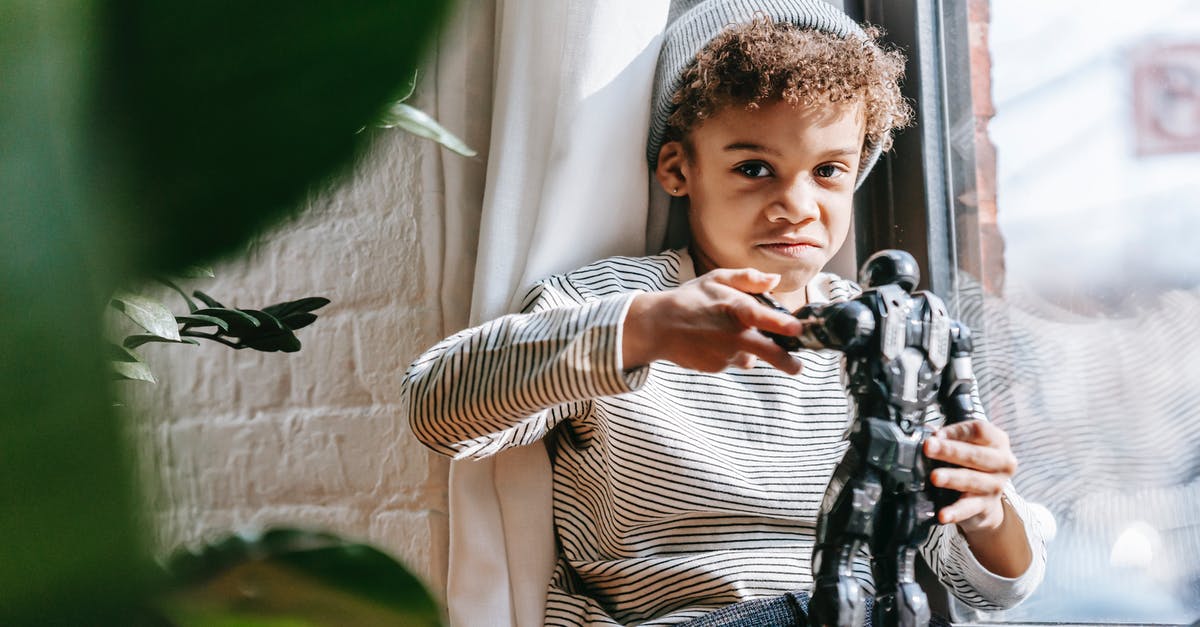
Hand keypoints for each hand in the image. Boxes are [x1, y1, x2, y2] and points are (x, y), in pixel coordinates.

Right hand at [622, 268, 805, 373]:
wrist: (657, 326)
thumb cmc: (690, 299)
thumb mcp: (717, 279)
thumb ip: (748, 278)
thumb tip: (775, 280)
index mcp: (734, 309)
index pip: (763, 318)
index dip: (782, 324)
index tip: (797, 329)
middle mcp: (731, 335)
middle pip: (768, 353)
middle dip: (787, 362)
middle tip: (797, 367)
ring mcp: (724, 354)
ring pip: (750, 356)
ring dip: (749, 349)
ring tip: (728, 333)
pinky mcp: (716, 367)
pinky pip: (733, 362)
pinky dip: (730, 354)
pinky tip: (714, 342)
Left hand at [924, 420, 1018, 533]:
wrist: (985, 500)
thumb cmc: (972, 465)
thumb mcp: (966, 447)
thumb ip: (949, 439)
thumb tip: (929, 436)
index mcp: (998, 441)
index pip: (979, 430)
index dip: (957, 431)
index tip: (936, 434)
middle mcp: (1002, 462)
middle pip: (976, 454)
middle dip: (950, 450)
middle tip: (928, 447)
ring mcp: (996, 486)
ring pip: (972, 480)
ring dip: (952, 478)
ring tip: (935, 477)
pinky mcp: (986, 506)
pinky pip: (969, 508)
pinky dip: (955, 511)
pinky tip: (943, 514)